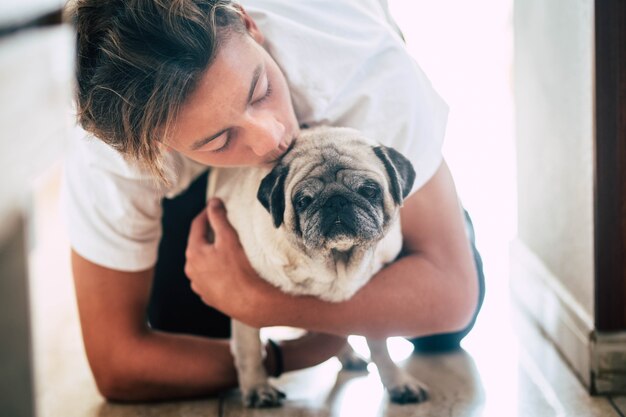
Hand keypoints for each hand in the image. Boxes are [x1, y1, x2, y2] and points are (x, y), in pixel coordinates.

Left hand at [184, 198, 258, 317]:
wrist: (251, 302)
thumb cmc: (240, 269)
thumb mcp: (228, 238)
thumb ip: (218, 218)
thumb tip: (212, 202)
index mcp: (194, 253)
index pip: (197, 226)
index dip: (206, 214)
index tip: (215, 207)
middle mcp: (191, 270)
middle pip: (198, 245)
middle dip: (209, 235)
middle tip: (223, 227)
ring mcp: (199, 285)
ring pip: (203, 263)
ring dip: (212, 255)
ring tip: (227, 251)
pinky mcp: (208, 296)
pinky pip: (209, 278)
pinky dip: (216, 271)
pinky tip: (229, 270)